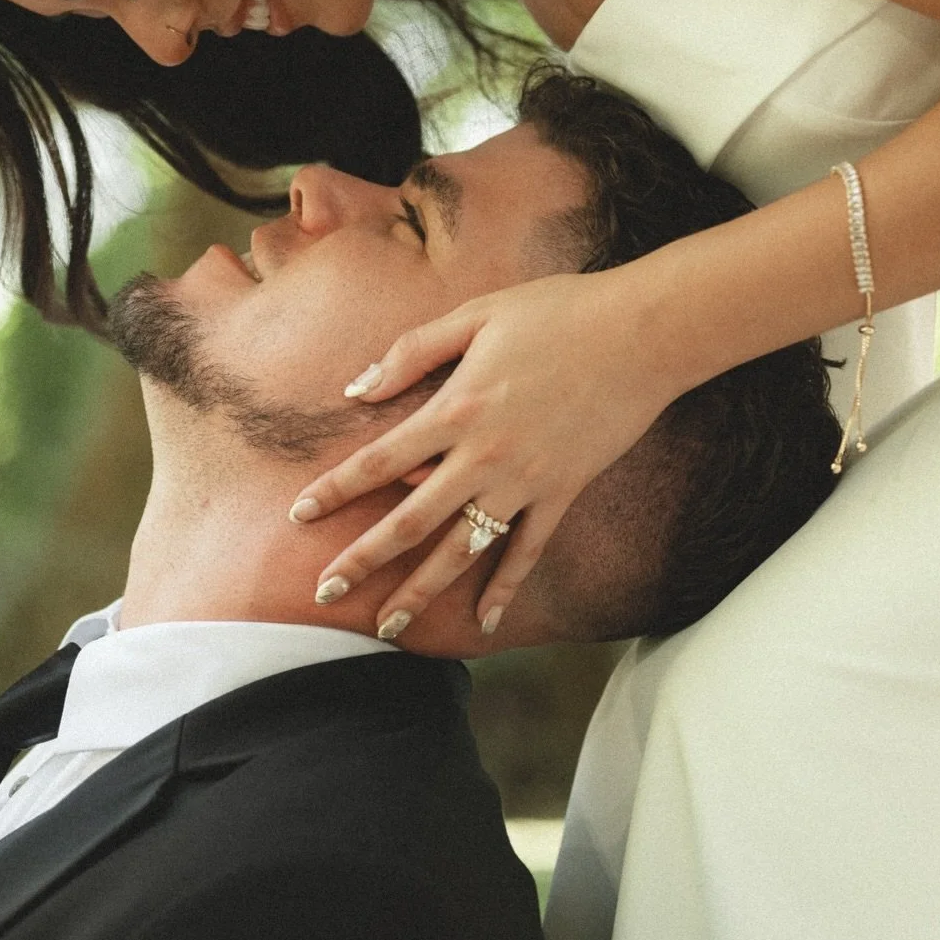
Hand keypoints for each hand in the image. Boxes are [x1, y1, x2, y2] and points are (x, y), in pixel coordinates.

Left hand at [290, 270, 677, 636]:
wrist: (641, 333)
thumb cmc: (556, 312)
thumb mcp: (475, 315)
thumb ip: (412, 351)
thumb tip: (356, 388)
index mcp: (455, 408)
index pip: (379, 459)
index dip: (336, 489)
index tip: (298, 515)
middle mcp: (484, 455)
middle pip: (411, 520)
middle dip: (364, 560)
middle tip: (325, 593)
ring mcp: (526, 481)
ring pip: (463, 549)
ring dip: (423, 590)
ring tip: (389, 626)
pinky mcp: (563, 493)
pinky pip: (528, 551)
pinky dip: (505, 588)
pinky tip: (482, 621)